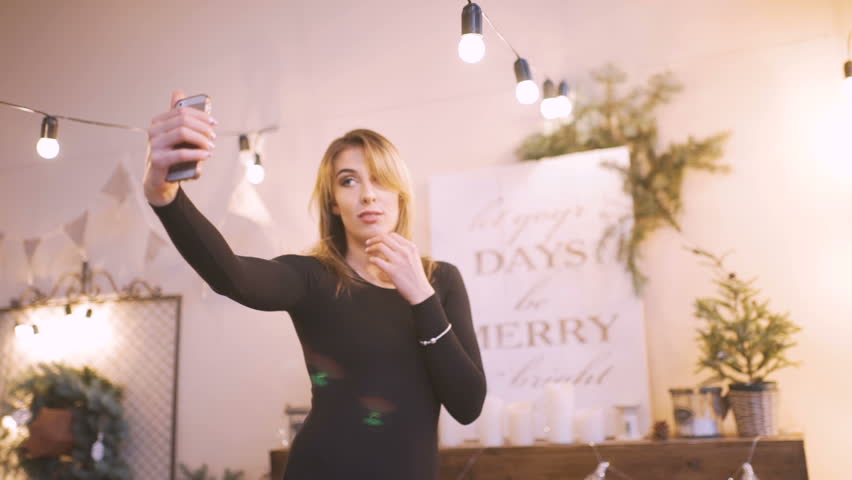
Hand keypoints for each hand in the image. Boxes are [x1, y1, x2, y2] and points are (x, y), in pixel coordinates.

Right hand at [143, 89, 217, 205]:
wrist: (160, 182)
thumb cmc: (172, 157)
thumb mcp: (177, 137)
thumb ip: (178, 118)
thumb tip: (179, 92)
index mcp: (158, 122)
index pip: (182, 111)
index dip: (201, 115)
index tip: (215, 123)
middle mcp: (153, 131)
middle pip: (183, 120)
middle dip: (203, 127)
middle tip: (214, 137)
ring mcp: (154, 145)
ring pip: (182, 133)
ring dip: (202, 139)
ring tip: (211, 147)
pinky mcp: (157, 160)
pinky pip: (181, 153)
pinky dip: (197, 153)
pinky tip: (206, 155)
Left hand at [365, 233, 434, 304]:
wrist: (419, 291)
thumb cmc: (415, 275)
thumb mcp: (414, 258)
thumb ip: (404, 249)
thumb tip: (388, 243)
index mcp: (411, 247)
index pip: (392, 235)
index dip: (381, 237)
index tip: (376, 241)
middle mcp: (405, 252)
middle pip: (384, 238)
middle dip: (373, 239)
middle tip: (368, 243)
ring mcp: (399, 261)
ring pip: (380, 246)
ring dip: (371, 248)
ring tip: (367, 251)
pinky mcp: (392, 271)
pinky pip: (377, 260)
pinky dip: (372, 259)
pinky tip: (371, 261)